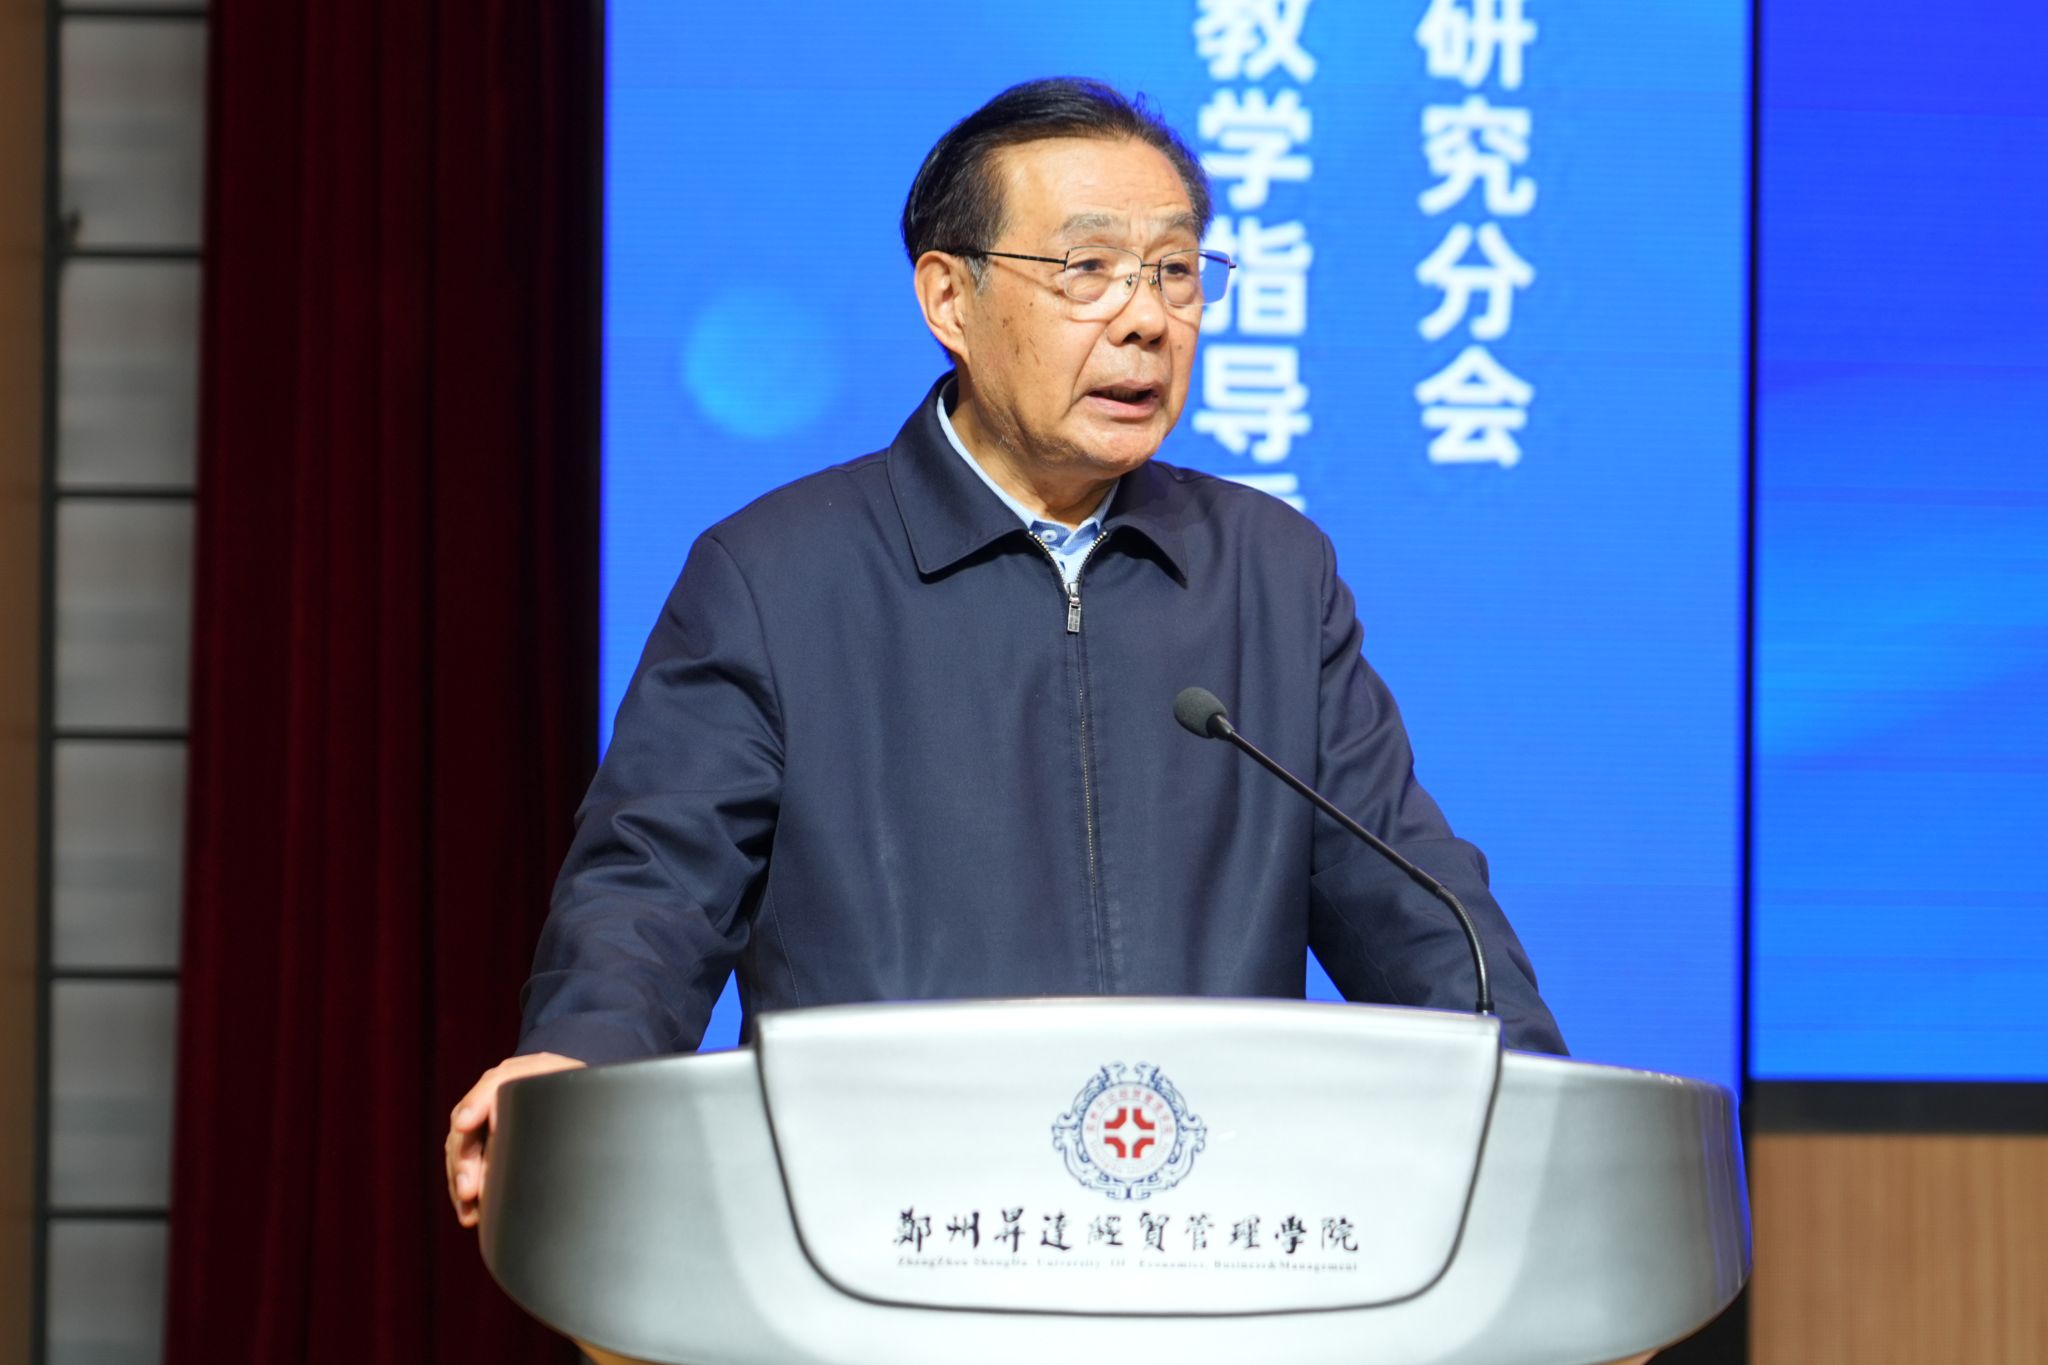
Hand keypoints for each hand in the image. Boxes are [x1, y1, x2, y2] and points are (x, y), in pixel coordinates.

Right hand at [445, 1051, 584, 1227]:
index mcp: (535, 1070)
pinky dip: (464, 1186)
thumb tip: (578, 1141)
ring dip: (461, 1177)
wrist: (591, 1100)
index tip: (465, 1123)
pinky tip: (470, 1212)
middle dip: (465, 1156)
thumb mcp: (593, 1098)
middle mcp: (506, 1086)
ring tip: (469, 1210)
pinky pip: (464, 1158)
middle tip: (468, 1189)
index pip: (496, 1082)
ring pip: (461, 1143)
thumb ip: (584, 1110)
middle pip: (471, 1118)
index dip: (478, 1102)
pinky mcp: (485, 1134)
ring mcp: (491, 1109)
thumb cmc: (595, 1100)